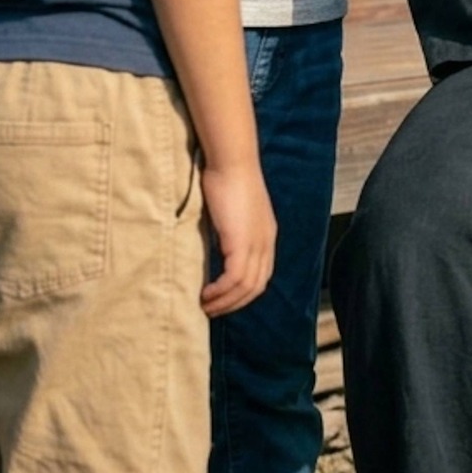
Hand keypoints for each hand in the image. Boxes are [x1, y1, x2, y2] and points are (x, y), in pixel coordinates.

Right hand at [200, 159, 276, 317]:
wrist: (232, 160)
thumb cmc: (227, 178)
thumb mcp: (232, 211)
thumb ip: (230, 231)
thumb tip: (216, 249)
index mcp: (267, 234)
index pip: (262, 275)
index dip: (243, 293)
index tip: (223, 300)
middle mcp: (266, 242)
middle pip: (257, 287)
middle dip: (234, 304)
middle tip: (212, 311)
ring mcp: (257, 243)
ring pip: (246, 287)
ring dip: (224, 302)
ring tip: (204, 307)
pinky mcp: (242, 242)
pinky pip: (234, 279)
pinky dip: (220, 292)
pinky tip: (205, 294)